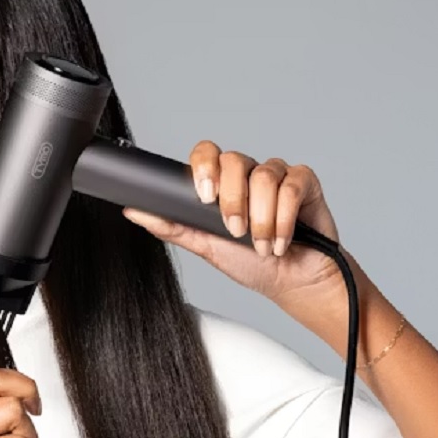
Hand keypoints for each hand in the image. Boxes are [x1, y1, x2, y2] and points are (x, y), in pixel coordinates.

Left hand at [123, 140, 342, 302]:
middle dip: (233, 201)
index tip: (205, 197)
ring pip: (264, 175)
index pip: (206, 153)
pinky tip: (281, 240)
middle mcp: (249, 174)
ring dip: (261, 218)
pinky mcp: (305, 183)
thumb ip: (171, 226)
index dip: (204, 167)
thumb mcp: (206, 247)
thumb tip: (133, 211)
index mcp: (223, 184)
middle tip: (236, 231)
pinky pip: (292, 185)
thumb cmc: (253, 266)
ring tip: (262, 244)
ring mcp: (278, 176)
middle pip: (234, 160)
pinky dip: (284, 218)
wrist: (293, 284)